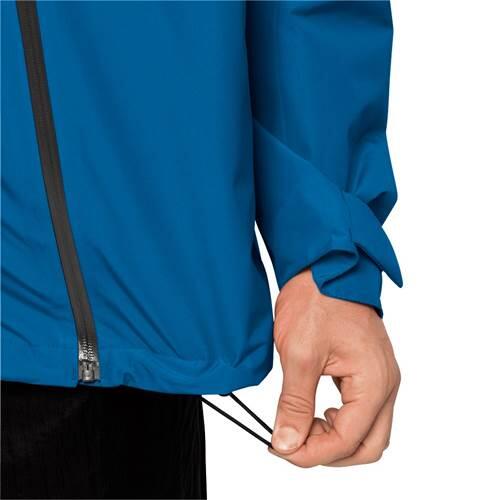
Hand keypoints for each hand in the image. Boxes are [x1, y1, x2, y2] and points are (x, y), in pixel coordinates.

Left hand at [270, 269, 400, 466]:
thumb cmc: (317, 299)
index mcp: (374, 382)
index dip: (312, 454)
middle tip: (293, 441)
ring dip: (334, 437)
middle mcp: (386, 383)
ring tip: (301, 424)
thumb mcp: (299, 354)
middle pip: (367, 445)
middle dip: (329, 452)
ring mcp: (381, 376)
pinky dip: (339, 420)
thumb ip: (296, 404)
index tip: (282, 448)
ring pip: (366, 430)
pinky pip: (361, 410)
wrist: (326, 265)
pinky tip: (315, 410)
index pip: (349, 442)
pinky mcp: (370, 369)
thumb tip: (287, 443)